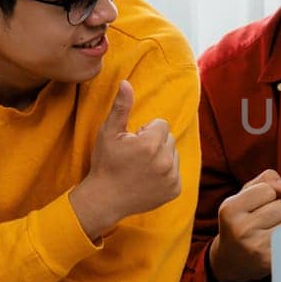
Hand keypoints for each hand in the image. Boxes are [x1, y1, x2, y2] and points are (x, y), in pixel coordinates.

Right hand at [71, 80, 182, 238]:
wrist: (105, 199)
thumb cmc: (105, 163)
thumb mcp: (109, 133)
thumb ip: (121, 107)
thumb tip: (126, 83)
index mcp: (151, 144)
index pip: (161, 124)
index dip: (145, 132)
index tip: (132, 144)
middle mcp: (165, 161)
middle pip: (168, 138)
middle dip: (154, 143)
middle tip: (135, 156)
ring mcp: (172, 177)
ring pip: (173, 154)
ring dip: (161, 157)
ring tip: (141, 167)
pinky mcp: (175, 190)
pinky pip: (175, 171)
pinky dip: (165, 173)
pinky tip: (147, 178)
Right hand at [209, 169, 280, 281]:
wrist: (230, 260)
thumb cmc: (241, 222)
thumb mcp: (243, 196)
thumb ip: (265, 180)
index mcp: (230, 209)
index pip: (268, 190)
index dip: (267, 196)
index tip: (256, 207)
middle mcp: (240, 229)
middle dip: (277, 211)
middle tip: (263, 223)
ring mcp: (255, 247)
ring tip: (268, 233)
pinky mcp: (269, 261)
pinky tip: (274, 244)